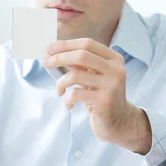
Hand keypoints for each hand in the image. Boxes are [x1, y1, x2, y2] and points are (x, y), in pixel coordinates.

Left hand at [44, 38, 151, 153]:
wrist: (119, 122)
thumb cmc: (101, 97)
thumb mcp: (94, 76)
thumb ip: (81, 64)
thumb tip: (55, 53)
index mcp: (114, 59)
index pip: (88, 44)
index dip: (66, 44)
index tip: (49, 49)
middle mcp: (116, 69)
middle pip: (82, 55)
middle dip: (59, 58)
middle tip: (46, 63)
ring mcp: (111, 85)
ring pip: (75, 75)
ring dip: (61, 83)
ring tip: (59, 91)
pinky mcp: (104, 101)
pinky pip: (75, 94)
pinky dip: (67, 99)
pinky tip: (69, 105)